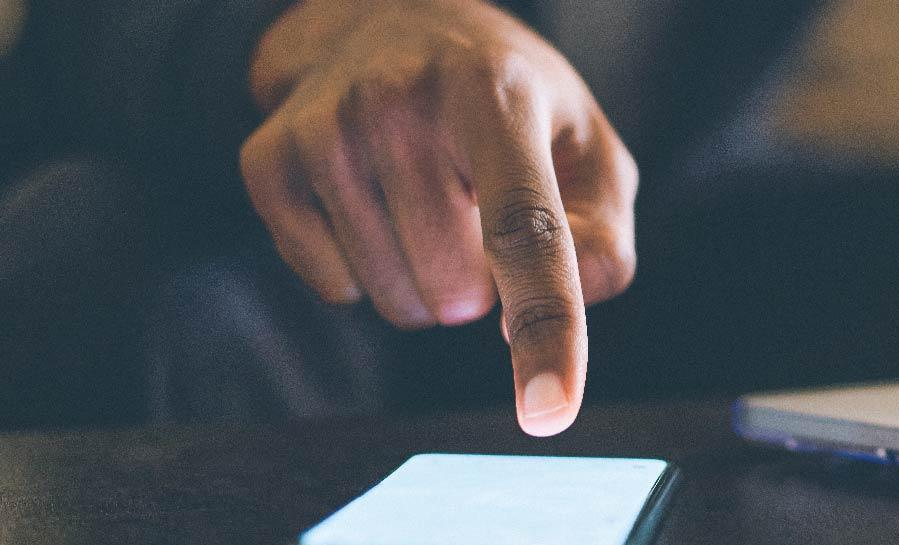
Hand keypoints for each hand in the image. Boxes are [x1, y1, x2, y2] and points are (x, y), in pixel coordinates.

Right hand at [240, 0, 636, 434]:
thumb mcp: (583, 144)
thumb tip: (572, 302)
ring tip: (429, 202)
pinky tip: (374, 202)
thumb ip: (602, 232)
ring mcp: (326, 128)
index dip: (545, 326)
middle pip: (457, 289)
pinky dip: (366, 271)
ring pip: (395, 300)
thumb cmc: (509, 103)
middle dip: (481, 285)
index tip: (548, 411)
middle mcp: (401, 102)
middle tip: (476, 213)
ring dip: (426, 282)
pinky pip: (333, 287)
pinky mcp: (268, 160)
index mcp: (495, 95)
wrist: (384, 19)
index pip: (526, 231)